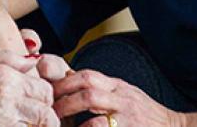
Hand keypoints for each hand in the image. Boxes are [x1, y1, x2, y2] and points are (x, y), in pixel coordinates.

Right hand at [0, 52, 59, 125]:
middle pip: (47, 117)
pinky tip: (7, 126)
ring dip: (30, 126)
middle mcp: (8, 103)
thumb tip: (34, 62)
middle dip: (45, 118)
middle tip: (34, 118)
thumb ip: (12, 60)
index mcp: (9, 80)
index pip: (46, 93)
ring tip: (21, 123)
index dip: (44, 98)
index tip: (37, 102)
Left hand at [52, 69, 185, 126]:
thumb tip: (72, 81)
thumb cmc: (147, 116)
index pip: (88, 75)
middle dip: (63, 96)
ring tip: (58, 122)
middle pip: (87, 86)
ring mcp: (126, 114)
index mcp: (119, 87)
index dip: (64, 81)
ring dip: (70, 111)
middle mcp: (122, 97)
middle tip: (49, 109)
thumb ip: (103, 90)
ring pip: (92, 102)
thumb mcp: (126, 96)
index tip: (49, 92)